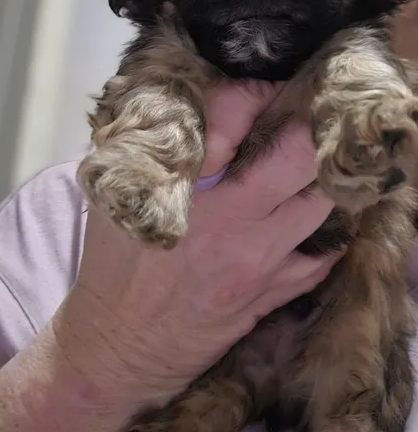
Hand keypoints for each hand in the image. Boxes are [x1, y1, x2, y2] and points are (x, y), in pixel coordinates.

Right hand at [54, 79, 340, 407]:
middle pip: (297, 155)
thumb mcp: (115, 197)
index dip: (256, 90)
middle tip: (299, 123)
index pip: (234, 113)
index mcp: (182, 184)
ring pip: (320, 203)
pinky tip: (303, 224)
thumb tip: (178, 105)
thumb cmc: (112, 265)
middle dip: (304, 131)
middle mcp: (229, 217)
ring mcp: (258, 258)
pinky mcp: (271, 292)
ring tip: (304, 171)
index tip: (266, 86)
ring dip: (316, 180)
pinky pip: (320, 257)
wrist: (119, 345)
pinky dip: (319, 236)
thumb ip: (148, 149)